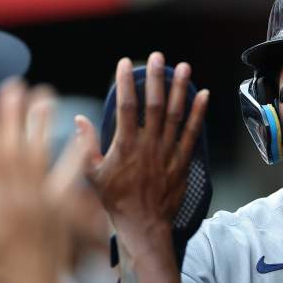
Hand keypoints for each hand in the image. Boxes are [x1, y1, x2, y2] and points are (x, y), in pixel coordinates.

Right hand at [0, 81, 88, 282]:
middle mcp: (21, 196)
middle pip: (14, 146)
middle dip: (11, 114)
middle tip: (12, 84)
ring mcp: (44, 198)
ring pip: (42, 152)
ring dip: (41, 122)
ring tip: (44, 93)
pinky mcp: (63, 204)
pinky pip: (73, 173)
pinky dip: (78, 150)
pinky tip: (84, 129)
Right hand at [76, 53, 208, 247]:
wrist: (143, 225)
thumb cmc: (116, 201)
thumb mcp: (92, 174)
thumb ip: (86, 145)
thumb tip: (78, 119)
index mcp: (125, 146)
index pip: (126, 107)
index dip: (126, 83)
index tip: (125, 64)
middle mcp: (149, 145)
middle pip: (154, 105)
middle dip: (155, 78)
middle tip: (157, 57)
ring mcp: (168, 152)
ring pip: (175, 115)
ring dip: (180, 89)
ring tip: (183, 67)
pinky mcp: (182, 161)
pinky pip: (192, 133)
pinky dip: (198, 113)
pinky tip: (204, 95)